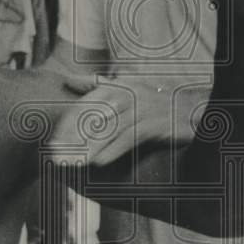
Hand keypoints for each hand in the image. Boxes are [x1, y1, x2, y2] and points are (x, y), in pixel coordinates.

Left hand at [52, 75, 210, 166]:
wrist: (191, 108)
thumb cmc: (154, 99)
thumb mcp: (126, 85)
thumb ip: (96, 83)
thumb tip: (69, 80)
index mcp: (117, 86)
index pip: (85, 106)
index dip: (67, 125)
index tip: (53, 141)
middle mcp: (128, 95)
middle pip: (93, 119)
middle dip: (73, 140)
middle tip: (56, 156)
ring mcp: (142, 109)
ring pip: (108, 131)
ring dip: (89, 149)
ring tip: (73, 163)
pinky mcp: (155, 125)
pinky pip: (128, 138)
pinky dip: (113, 150)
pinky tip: (98, 162)